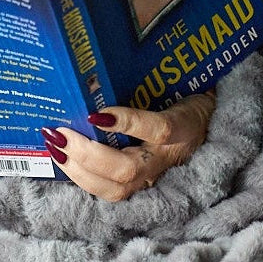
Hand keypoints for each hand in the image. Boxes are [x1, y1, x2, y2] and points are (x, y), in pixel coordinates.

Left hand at [41, 92, 215, 201]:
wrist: (207, 132)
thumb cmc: (185, 105)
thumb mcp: (177, 87)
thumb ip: (147, 81)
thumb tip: (103, 71)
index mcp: (182, 128)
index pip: (158, 129)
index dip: (127, 123)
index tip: (95, 114)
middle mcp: (166, 158)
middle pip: (127, 169)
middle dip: (88, 154)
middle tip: (61, 133)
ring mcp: (152, 177)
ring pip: (114, 189)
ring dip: (78, 170)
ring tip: (55, 147)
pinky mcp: (139, 187)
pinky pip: (107, 190)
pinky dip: (81, 176)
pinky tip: (62, 159)